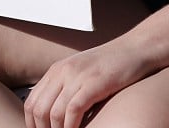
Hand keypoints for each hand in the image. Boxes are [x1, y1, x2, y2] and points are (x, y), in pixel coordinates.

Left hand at [24, 41, 151, 127]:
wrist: (137, 48)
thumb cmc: (113, 65)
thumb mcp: (82, 72)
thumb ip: (66, 87)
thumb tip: (53, 113)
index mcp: (57, 70)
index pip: (31, 102)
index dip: (32, 124)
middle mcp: (63, 71)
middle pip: (38, 109)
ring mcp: (78, 76)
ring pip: (53, 113)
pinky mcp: (94, 83)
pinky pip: (73, 111)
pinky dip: (71, 127)